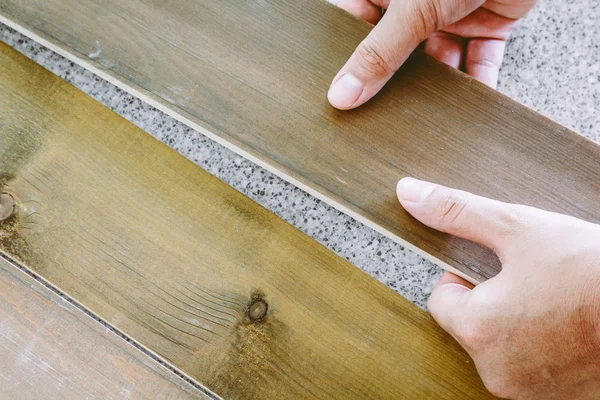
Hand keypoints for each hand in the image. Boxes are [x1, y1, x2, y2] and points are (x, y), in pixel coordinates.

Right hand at [328, 0, 536, 108]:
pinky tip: (468, 107)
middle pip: (397, 50)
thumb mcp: (413, 8)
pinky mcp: (488, 23)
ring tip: (423, 120)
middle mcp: (417, 3)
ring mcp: (452, 14)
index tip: (341, 94)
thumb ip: (379, 53)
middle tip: (379, 114)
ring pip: (437, 61)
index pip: (356, 23)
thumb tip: (343, 93)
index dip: (348, 58)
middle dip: (394, 81)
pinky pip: (478, 60)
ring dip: (435, 88)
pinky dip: (477, 84)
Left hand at [396, 177, 599, 398]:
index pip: (441, 299)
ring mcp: (529, 391)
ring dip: (518, 323)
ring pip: (501, 345)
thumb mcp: (518, 229)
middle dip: (491, 299)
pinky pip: (531, 365)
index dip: (464, 277)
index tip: (495, 268)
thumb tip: (410, 194)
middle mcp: (496, 370)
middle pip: (470, 323)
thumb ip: (457, 212)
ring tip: (555, 302)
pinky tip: (569, 325)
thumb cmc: (594, 273)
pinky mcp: (558, 398)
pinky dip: (542, 346)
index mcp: (477, 329)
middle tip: (532, 282)